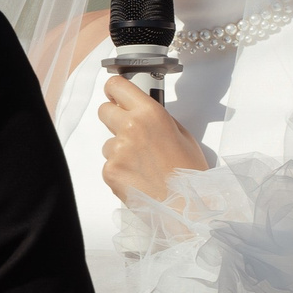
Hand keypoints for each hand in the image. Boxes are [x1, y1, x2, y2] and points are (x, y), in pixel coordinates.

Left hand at [99, 75, 207, 203]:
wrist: (186, 206)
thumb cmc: (188, 174)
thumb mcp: (182, 135)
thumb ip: (158, 119)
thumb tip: (143, 113)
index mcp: (150, 114)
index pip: (117, 87)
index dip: (114, 90)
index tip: (114, 94)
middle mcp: (130, 127)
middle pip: (104, 111)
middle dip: (114, 119)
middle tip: (130, 133)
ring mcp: (117, 150)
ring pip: (108, 143)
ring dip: (120, 150)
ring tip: (143, 165)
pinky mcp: (110, 171)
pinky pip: (109, 165)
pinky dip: (120, 171)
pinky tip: (139, 178)